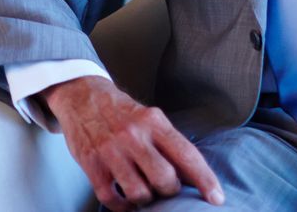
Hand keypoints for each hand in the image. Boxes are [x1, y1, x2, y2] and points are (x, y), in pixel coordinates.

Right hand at [44, 75, 223, 209]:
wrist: (80, 95)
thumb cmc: (121, 111)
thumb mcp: (149, 117)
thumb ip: (168, 144)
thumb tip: (193, 176)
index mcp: (154, 121)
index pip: (187, 155)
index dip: (205, 180)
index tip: (217, 198)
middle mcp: (133, 135)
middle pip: (165, 179)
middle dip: (169, 191)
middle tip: (164, 187)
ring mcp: (111, 150)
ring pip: (139, 193)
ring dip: (146, 200)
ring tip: (144, 191)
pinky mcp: (91, 163)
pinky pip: (112, 198)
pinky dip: (122, 206)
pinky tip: (125, 199)